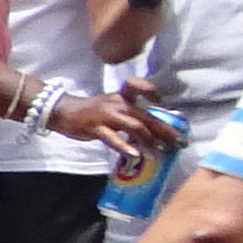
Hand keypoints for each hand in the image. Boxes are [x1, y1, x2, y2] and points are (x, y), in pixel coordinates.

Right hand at [50, 86, 167, 166]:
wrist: (63, 111)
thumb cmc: (93, 111)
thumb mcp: (113, 107)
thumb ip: (133, 115)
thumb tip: (157, 127)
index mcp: (122, 96)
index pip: (138, 87)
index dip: (151, 92)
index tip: (162, 104)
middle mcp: (117, 103)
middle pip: (146, 116)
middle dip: (165, 130)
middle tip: (180, 143)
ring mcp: (106, 115)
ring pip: (134, 127)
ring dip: (150, 141)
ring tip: (161, 153)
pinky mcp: (95, 128)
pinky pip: (112, 138)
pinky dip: (125, 147)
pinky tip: (135, 155)